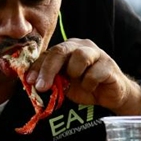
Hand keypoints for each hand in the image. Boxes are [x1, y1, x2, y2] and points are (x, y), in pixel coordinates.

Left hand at [24, 38, 139, 111]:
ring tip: (78, 83)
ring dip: (75, 74)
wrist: (111, 95)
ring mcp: (97, 53)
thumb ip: (52, 80)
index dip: (37, 67)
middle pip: (61, 51)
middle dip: (48, 70)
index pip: (48, 53)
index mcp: (68, 48)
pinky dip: (89, 84)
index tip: (29, 81)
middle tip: (41, 87)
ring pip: (79, 57)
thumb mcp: (64, 84)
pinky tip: (92, 87)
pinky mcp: (109, 65)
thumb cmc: (85, 86)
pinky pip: (94, 74)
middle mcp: (81, 46)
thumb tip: (32, 83)